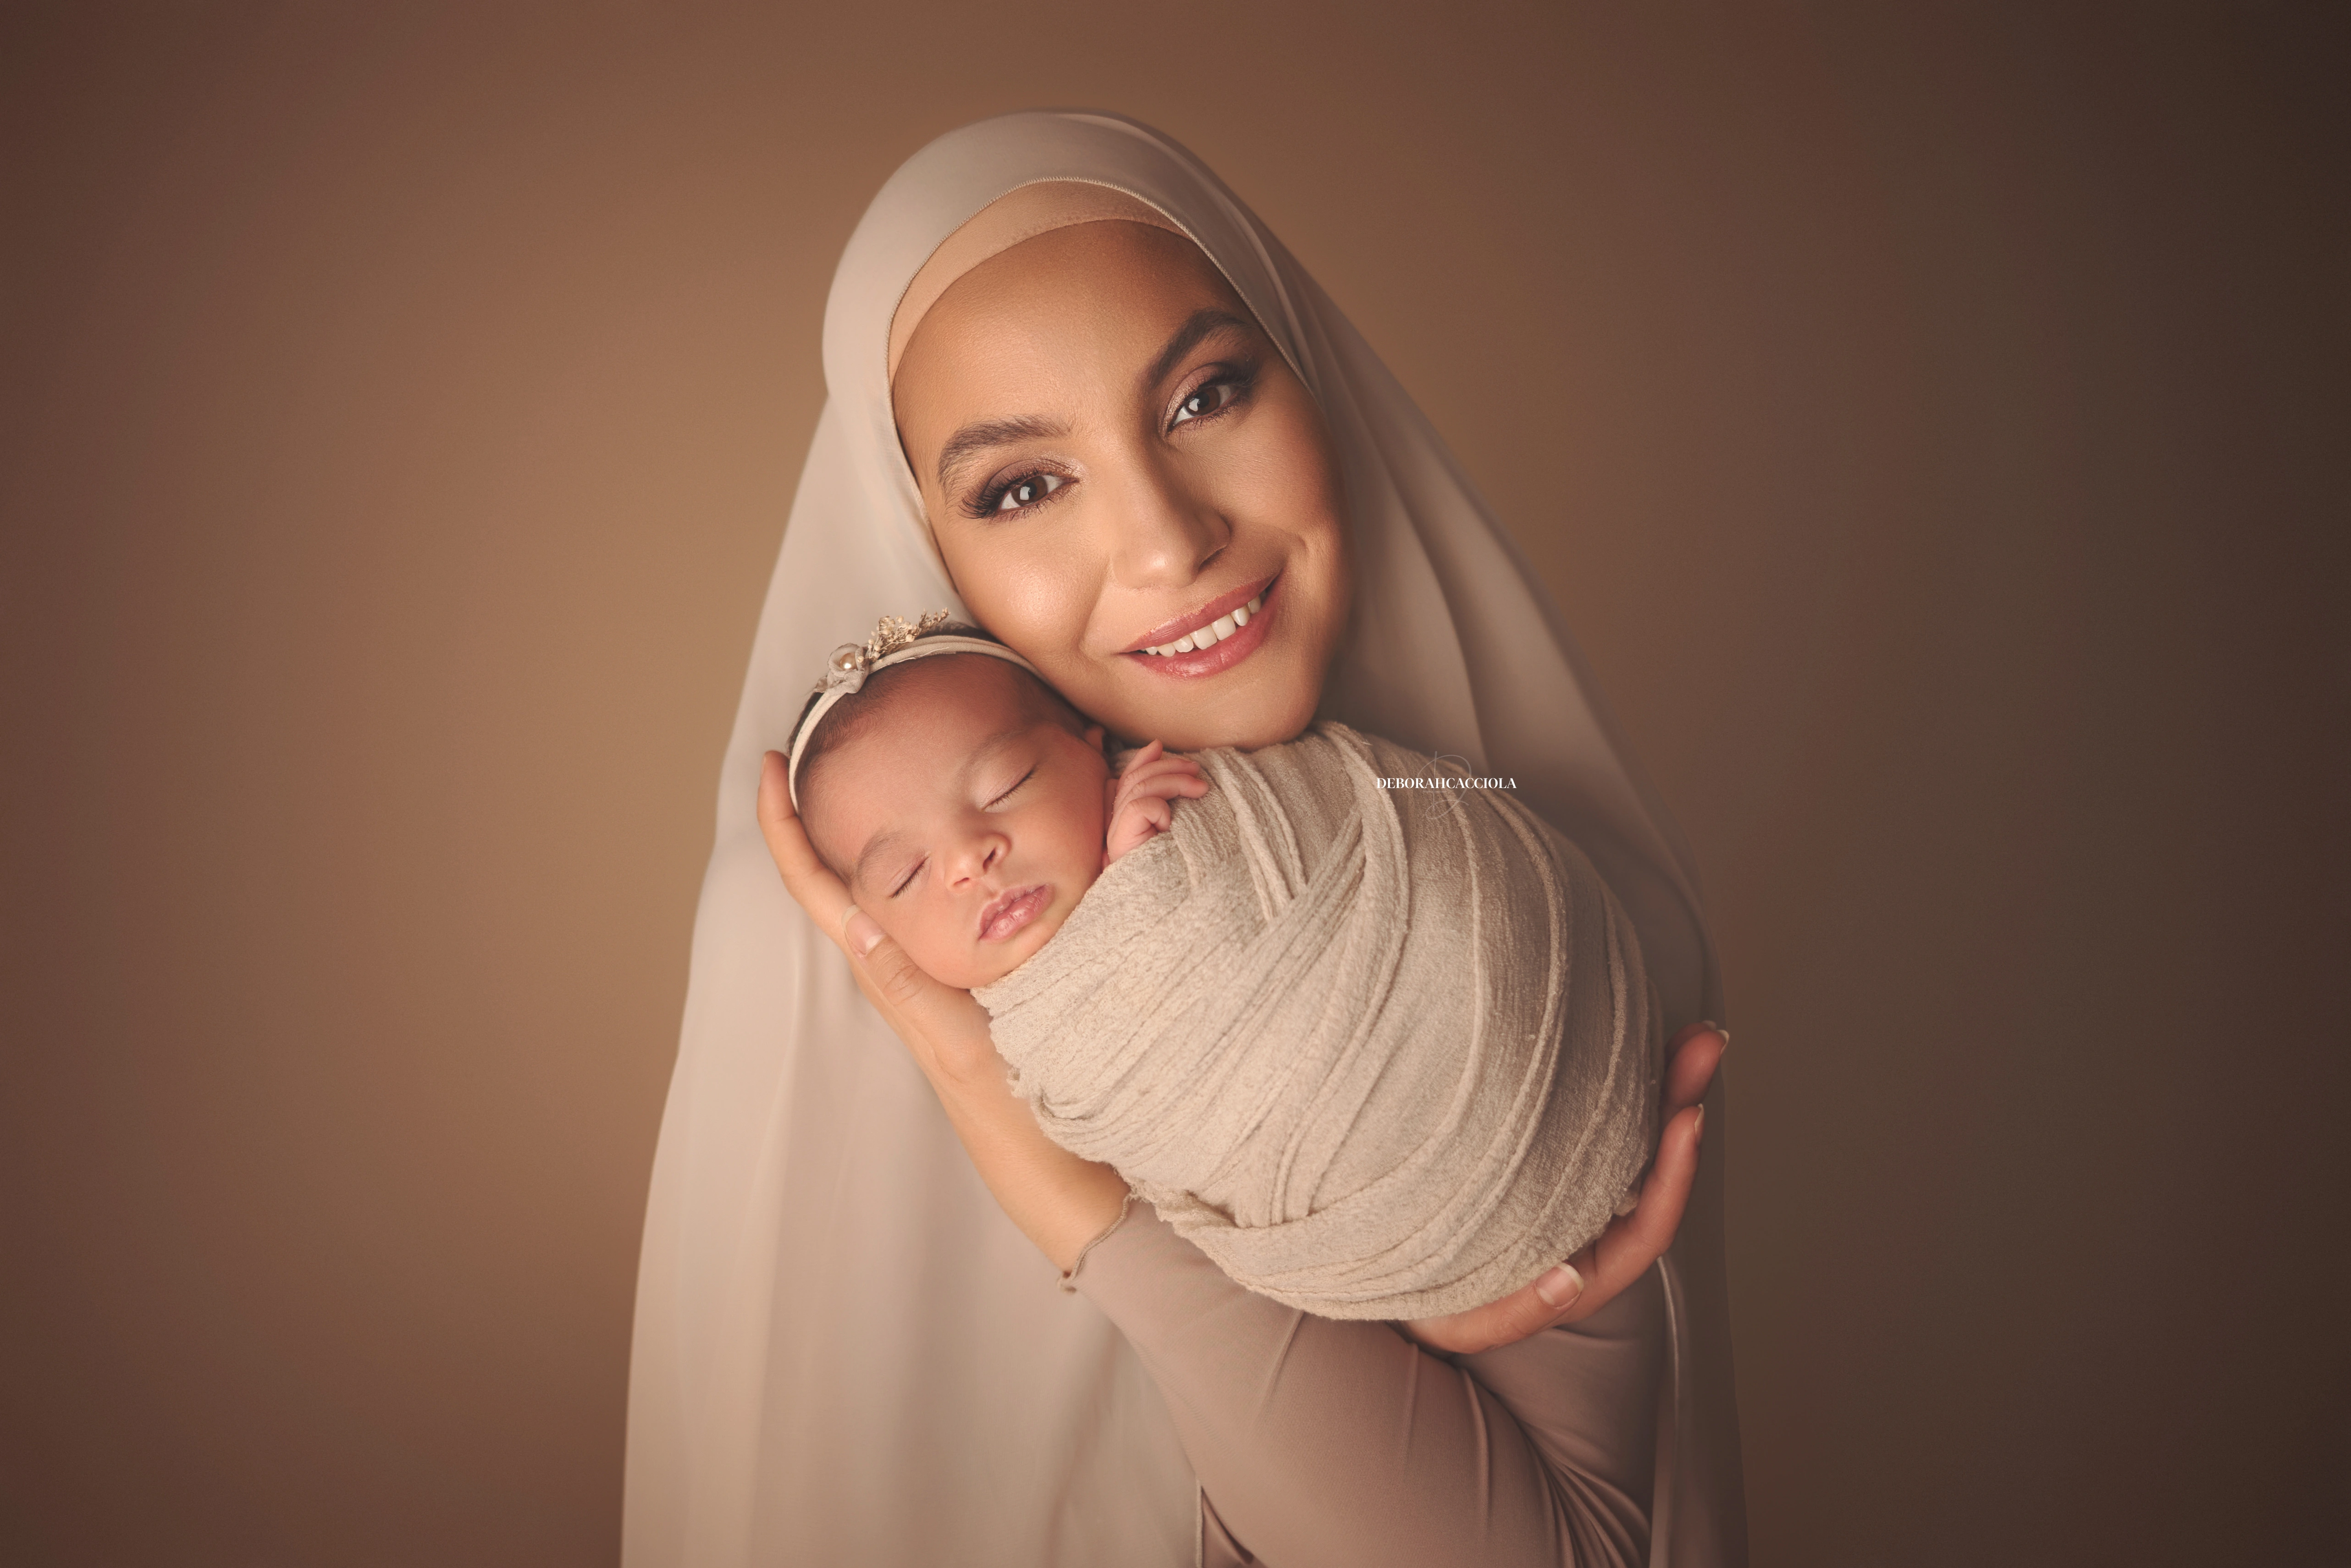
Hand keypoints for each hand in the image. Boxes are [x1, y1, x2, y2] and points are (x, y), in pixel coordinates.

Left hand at [756, 751, 1130, 1268]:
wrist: (1078, 1179)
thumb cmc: (1019, 1120)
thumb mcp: (959, 1047)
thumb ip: (909, 985)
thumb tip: (854, 915)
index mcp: (895, 978)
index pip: (820, 891)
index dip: (786, 830)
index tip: (771, 765)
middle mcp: (910, 970)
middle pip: (846, 876)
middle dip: (828, 807)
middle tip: (835, 733)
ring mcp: (946, 976)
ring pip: (898, 887)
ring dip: (888, 826)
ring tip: (900, 761)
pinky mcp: (987, 981)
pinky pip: (949, 907)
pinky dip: (952, 859)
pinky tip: (978, 832)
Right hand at [1103, 740, 1209, 864]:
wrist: (1177, 907)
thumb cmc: (1181, 867)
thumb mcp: (1176, 821)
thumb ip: (1163, 788)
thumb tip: (1156, 746)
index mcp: (1125, 821)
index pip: (1126, 778)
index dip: (1142, 760)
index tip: (1161, 749)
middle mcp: (1115, 826)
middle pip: (1134, 780)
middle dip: (1167, 768)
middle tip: (1197, 771)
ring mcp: (1116, 835)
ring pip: (1138, 789)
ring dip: (1173, 781)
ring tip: (1200, 789)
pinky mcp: (1120, 842)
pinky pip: (1139, 807)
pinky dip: (1159, 808)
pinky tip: (1171, 823)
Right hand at [1400, 1022, 1725, 1354]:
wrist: (1385, 1268)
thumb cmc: (1427, 1304)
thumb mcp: (1462, 1323)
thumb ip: (1513, 1312)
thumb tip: (1567, 1277)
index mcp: (1584, 1268)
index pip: (1646, 1225)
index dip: (1675, 1175)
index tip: (1689, 1117)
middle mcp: (1587, 1225)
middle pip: (1652, 1167)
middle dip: (1681, 1101)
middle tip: (1705, 1043)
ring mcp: (1568, 1186)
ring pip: (1628, 1136)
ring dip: (1659, 1084)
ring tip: (1687, 1033)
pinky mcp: (1543, 1153)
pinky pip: (1592, 1118)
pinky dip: (1614, 1080)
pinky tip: (1625, 1040)